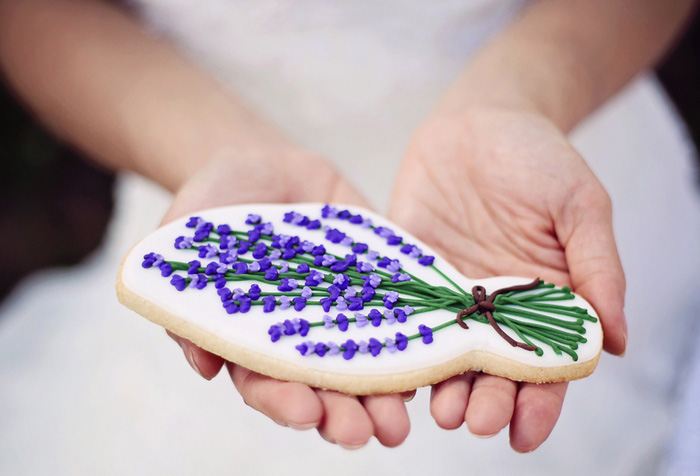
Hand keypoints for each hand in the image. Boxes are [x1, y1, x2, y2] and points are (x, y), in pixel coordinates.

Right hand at [162, 150, 411, 447]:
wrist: (264, 167)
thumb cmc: (214, 206)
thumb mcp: (187, 239)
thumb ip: (185, 294)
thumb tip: (203, 364)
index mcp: (252, 338)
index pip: (266, 383)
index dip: (284, 401)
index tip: (305, 413)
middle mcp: (301, 336)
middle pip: (322, 389)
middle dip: (342, 415)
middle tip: (363, 432)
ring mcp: (343, 312)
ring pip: (367, 366)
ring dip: (383, 398)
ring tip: (400, 422)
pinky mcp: (376, 285)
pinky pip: (400, 316)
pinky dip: (416, 341)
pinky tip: (434, 359)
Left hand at [389, 107, 626, 450]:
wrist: (478, 120)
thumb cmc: (538, 158)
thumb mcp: (580, 205)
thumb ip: (598, 268)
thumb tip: (618, 341)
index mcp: (543, 299)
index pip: (546, 364)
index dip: (539, 402)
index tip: (525, 431)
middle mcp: (495, 306)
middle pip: (492, 371)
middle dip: (486, 402)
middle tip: (473, 421)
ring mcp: (448, 293)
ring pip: (445, 354)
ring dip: (443, 387)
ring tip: (439, 409)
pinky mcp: (408, 274)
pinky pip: (402, 316)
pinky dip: (398, 345)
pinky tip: (393, 371)